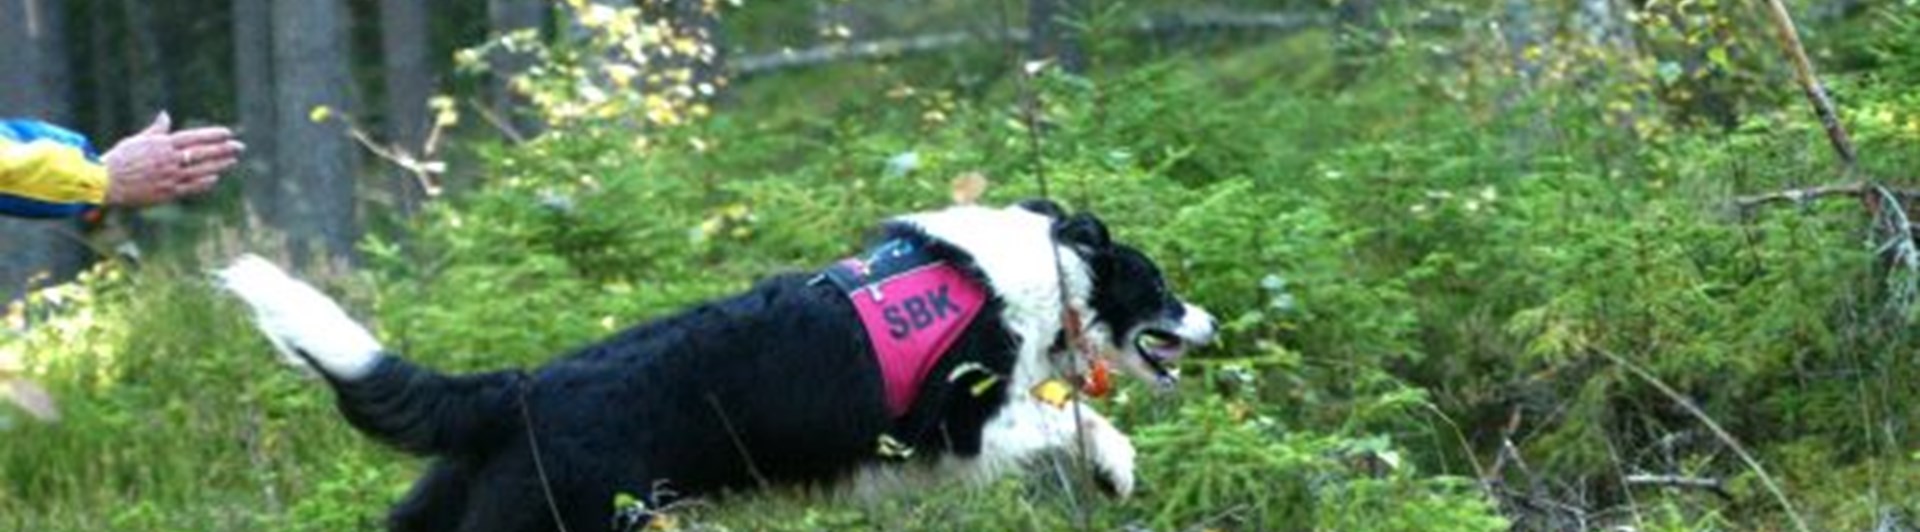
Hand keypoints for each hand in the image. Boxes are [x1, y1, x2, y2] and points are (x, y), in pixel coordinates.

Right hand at [101, 112, 245, 206]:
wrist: (104, 182)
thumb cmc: (119, 159)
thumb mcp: (137, 140)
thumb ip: (156, 130)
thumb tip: (165, 114)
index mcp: (161, 145)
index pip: (193, 138)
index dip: (212, 135)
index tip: (227, 132)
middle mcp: (168, 160)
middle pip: (202, 153)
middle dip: (223, 149)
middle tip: (240, 146)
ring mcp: (169, 177)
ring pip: (200, 170)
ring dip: (219, 165)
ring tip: (233, 160)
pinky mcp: (166, 192)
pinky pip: (190, 187)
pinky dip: (203, 183)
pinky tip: (215, 178)